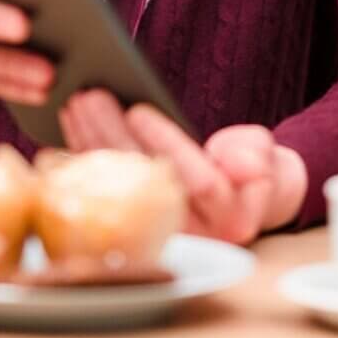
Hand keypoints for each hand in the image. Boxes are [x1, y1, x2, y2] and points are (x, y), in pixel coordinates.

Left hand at [59, 89, 307, 244]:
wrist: (242, 202)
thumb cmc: (254, 171)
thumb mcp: (266, 157)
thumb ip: (254, 155)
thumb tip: (232, 160)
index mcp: (232, 221)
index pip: (198, 182)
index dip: (166, 144)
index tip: (139, 110)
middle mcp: (192, 239)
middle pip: (145, 185)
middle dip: (114, 137)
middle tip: (91, 97)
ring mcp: (159, 239)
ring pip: (117, 191)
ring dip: (92, 145)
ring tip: (76, 104)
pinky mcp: (132, 232)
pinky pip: (102, 197)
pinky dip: (84, 161)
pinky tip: (71, 132)